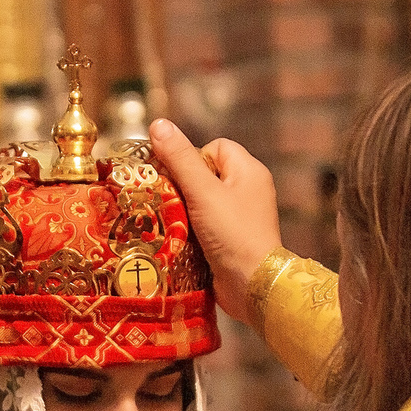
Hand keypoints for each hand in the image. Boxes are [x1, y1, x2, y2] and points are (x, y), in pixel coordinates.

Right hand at [149, 119, 281, 322]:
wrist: (252, 285)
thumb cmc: (233, 234)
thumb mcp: (203, 192)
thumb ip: (180, 158)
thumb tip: (158, 124)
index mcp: (248, 171)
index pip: (214, 147)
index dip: (191, 158)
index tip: (177, 179)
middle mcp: (248, 190)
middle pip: (205, 174)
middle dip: (183, 187)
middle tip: (169, 202)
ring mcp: (241, 217)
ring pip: (202, 201)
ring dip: (183, 211)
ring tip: (172, 222)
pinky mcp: (232, 240)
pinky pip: (205, 225)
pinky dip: (191, 230)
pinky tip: (179, 240)